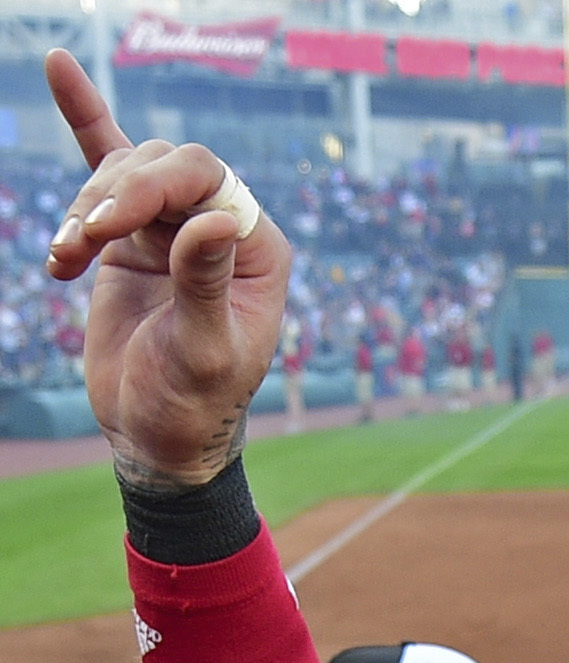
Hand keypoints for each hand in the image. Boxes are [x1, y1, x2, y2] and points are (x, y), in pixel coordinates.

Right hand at [41, 50, 289, 486]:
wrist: (158, 434)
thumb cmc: (193, 405)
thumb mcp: (206, 355)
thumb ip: (206, 286)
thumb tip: (218, 220)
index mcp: (257, 250)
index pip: (207, 179)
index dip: (151, 186)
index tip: (103, 227)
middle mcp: (222, 227)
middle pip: (164, 166)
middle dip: (115, 193)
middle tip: (79, 242)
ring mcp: (176, 225)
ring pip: (125, 172)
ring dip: (85, 206)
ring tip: (65, 258)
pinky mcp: (133, 234)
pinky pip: (108, 164)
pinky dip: (85, 119)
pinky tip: (57, 68)